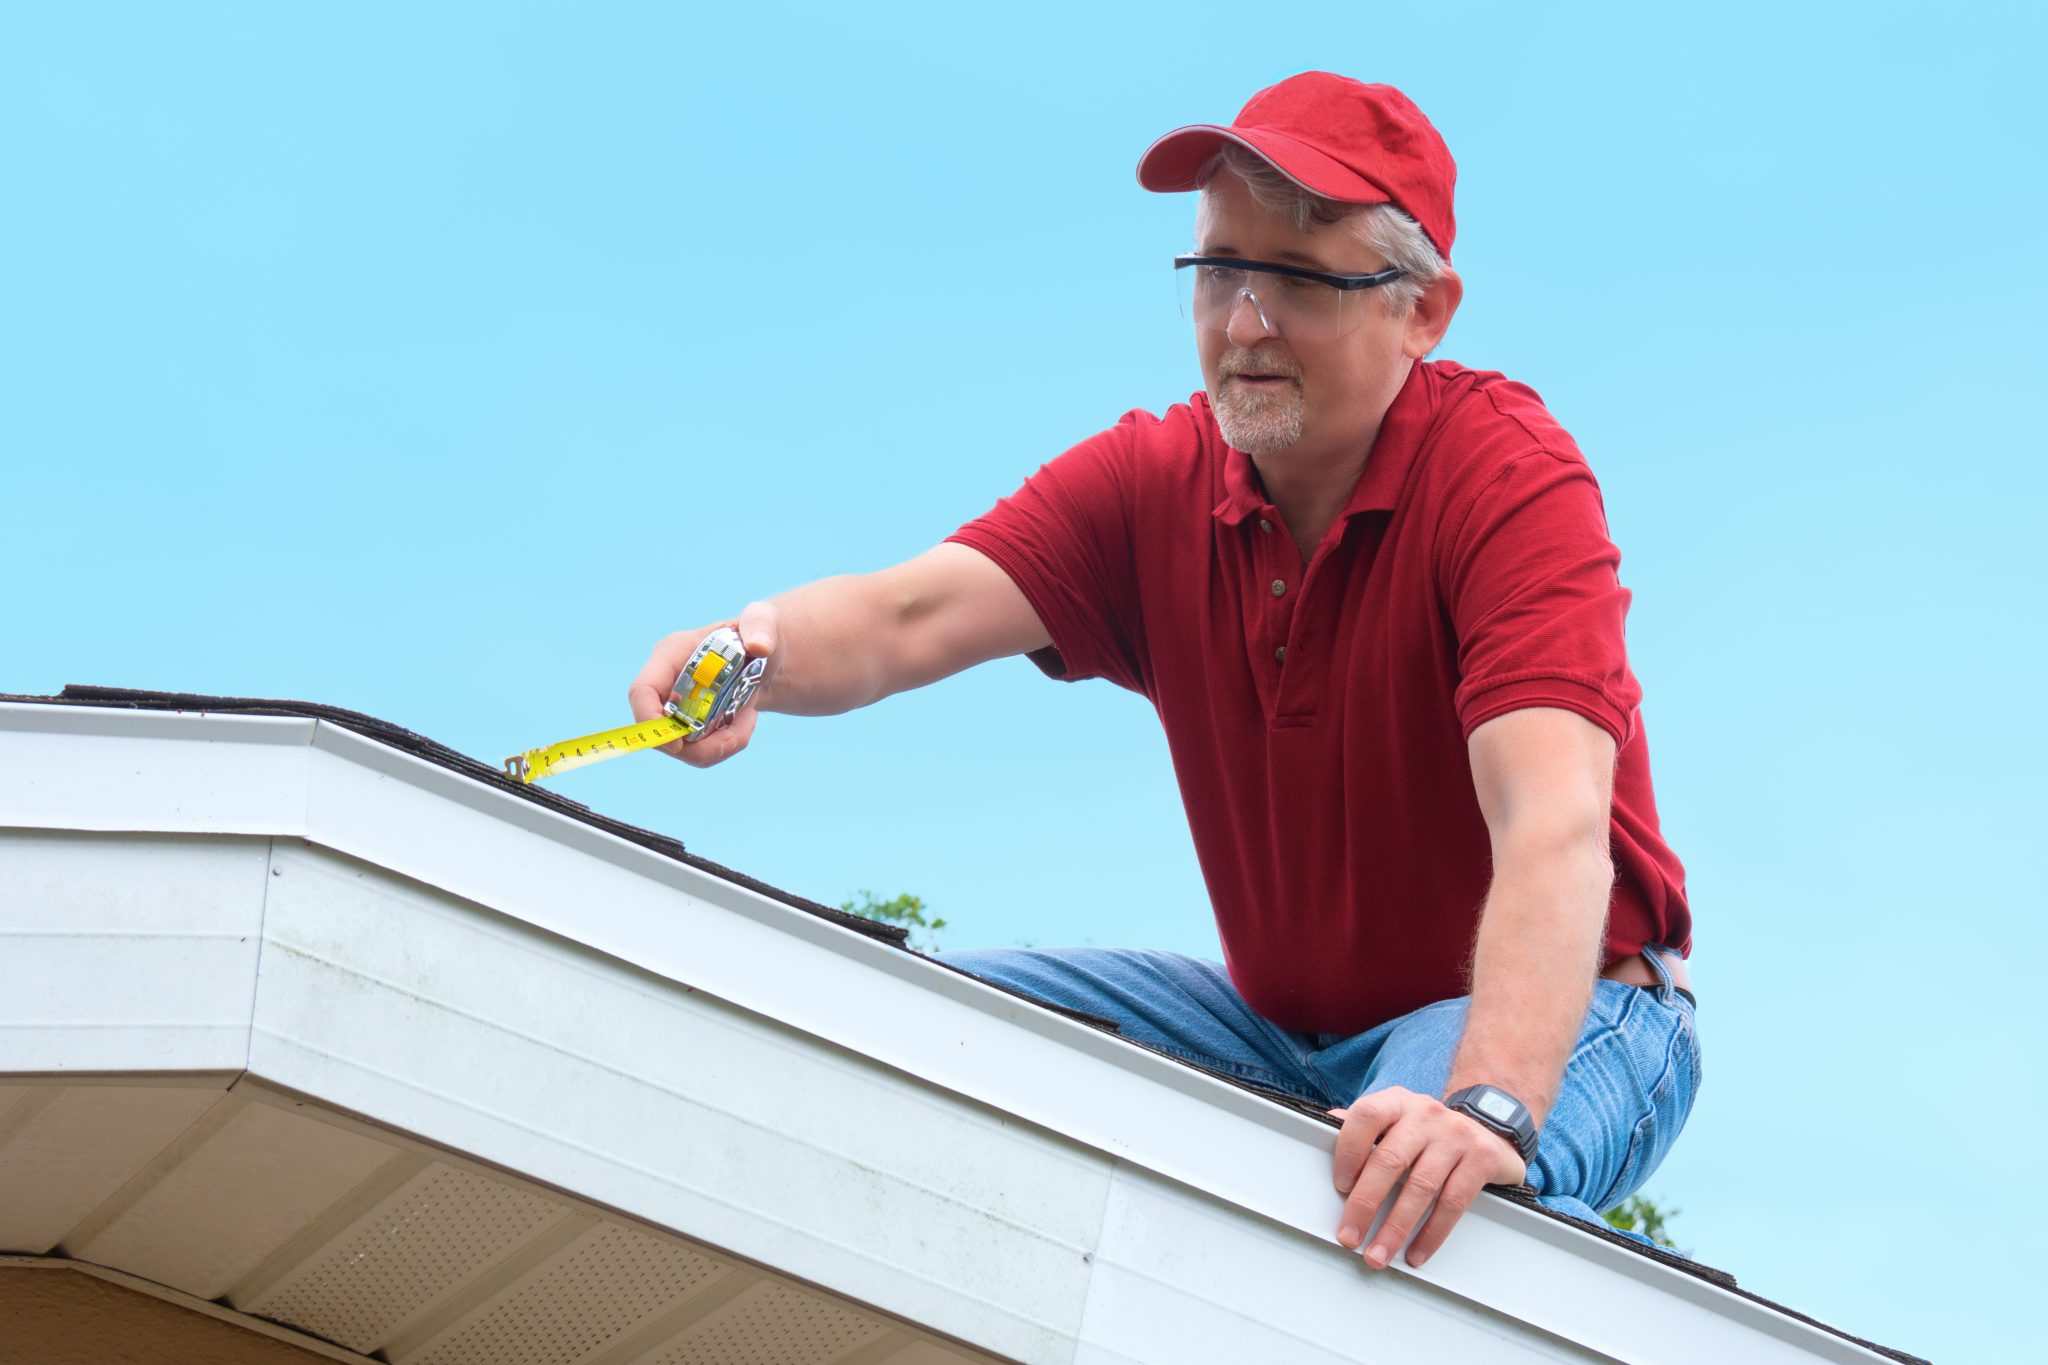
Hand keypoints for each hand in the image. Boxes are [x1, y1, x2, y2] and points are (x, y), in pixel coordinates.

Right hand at [628, 601, 779, 767]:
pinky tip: (746, 723)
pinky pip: (698, 752)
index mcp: (671, 655)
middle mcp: (666, 684)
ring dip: (718, 748)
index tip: (678, 745)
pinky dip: (724, 747)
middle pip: (658, 731)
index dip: (648, 721)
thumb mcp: (762, 621)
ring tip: (749, 722)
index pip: (642, 691)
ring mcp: (675, 707)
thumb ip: (760, 625)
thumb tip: (759, 645)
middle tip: (736, 737)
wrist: (766, 658)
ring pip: (680, 748)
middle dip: (697, 746)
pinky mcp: (689, 725)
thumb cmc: (757, 632)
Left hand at [1327, 1085, 1526, 1268]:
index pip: (1366, 1117)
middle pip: (1390, 1160)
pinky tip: (1416, 1253)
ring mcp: (1456, 1135)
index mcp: (1398, 1102)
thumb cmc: (1428, 1132)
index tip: (1340, 1187)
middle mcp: (1426, 1114)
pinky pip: (1453, 1203)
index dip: (1349, 1151)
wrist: (1488, 1130)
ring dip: (1395, 1228)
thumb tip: (1323, 1130)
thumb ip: (1364, 1129)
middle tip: (1349, 1236)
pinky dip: (1432, 1234)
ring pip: (1420, 1187)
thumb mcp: (1396, 1121)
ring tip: (1378, 1254)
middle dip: (1365, 1204)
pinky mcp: (1481, 1159)